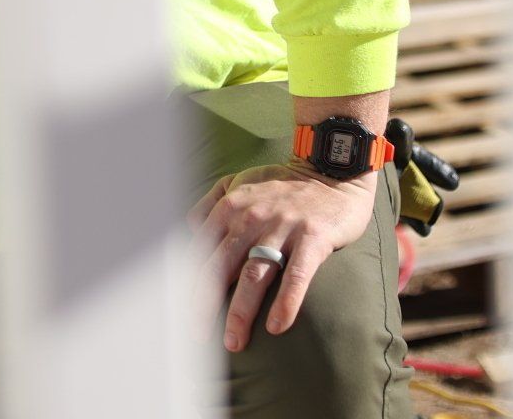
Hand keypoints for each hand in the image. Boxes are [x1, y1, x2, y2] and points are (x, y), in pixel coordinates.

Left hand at [189, 162, 376, 352]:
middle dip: (204, 304)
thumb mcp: (239, 183)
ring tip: (234, 342)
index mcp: (229, 207)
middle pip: (220, 268)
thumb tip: (188, 231)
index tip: (181, 311)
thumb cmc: (282, 183)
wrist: (332, 170)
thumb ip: (211, 204)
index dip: (188, 284)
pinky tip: (277, 327)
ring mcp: (282, 228)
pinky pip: (296, 275)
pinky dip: (286, 302)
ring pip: (254, 276)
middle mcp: (251, 218)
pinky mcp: (313, 238)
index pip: (200, 252)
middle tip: (197, 335)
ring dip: (241, 312)